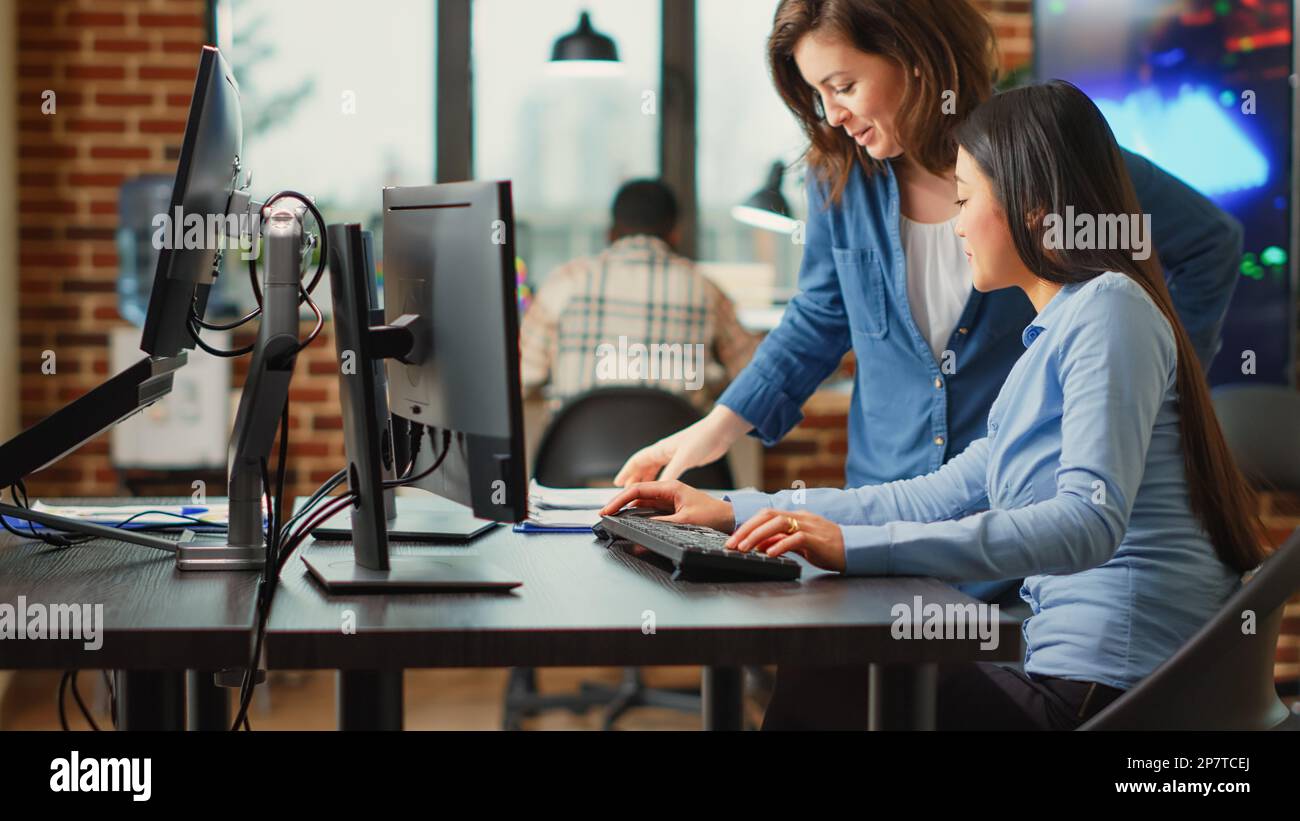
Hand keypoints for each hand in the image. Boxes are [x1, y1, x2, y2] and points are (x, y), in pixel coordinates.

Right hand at [600, 480, 736, 532]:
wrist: (729, 518)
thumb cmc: (713, 516)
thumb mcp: (686, 521)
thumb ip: (662, 524)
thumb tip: (641, 528)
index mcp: (670, 487)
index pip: (638, 490)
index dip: (619, 500)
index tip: (607, 510)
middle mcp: (667, 490)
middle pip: (636, 494)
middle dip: (619, 503)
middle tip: (604, 515)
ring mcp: (668, 498)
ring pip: (641, 502)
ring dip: (626, 509)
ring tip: (612, 518)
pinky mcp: (670, 507)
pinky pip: (648, 509)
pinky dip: (637, 514)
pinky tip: (628, 520)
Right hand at [614, 406, 751, 485]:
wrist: (720, 433)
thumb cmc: (702, 439)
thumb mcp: (684, 458)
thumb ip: (670, 473)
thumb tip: (657, 486)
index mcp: (661, 449)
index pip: (637, 461)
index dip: (626, 472)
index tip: (618, 483)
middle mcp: (664, 452)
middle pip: (642, 466)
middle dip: (633, 477)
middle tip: (625, 491)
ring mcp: (673, 456)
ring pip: (653, 469)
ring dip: (645, 479)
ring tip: (639, 491)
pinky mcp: (683, 460)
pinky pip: (665, 472)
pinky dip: (659, 479)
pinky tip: (660, 487)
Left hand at [725, 509, 845, 571]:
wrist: (854, 549)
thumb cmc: (827, 548)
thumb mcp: (800, 544)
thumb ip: (781, 542)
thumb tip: (759, 546)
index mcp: (795, 516)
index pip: (766, 515)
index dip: (747, 525)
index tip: (733, 539)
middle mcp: (800, 517)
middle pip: (768, 516)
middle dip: (747, 530)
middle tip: (732, 544)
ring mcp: (809, 526)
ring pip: (779, 523)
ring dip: (758, 535)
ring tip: (745, 548)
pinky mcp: (818, 539)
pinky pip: (796, 538)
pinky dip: (781, 545)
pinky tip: (770, 554)